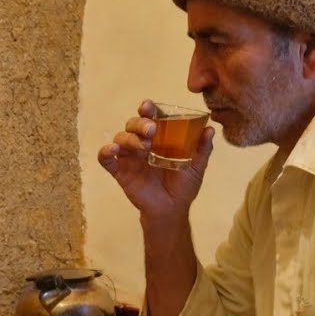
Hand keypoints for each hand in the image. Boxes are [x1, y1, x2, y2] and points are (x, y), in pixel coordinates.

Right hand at [96, 100, 213, 223]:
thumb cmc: (183, 185)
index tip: (149, 106)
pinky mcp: (120, 171)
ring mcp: (129, 157)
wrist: (172, 209)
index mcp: (159, 138)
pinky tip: (111, 151)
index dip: (147, 109)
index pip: (150, 118)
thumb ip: (202, 148)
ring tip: (143, 146)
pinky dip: (105, 152)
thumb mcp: (197, 165)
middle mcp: (141, 143)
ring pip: (120, 138)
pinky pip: (106, 160)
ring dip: (129, 138)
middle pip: (132, 125)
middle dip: (140, 123)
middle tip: (151, 130)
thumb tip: (210, 129)